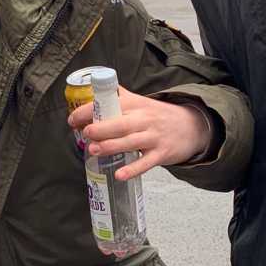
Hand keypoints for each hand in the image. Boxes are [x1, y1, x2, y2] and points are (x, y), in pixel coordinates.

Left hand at [68, 88, 210, 180]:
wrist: (192, 126)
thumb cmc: (158, 115)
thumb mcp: (140, 101)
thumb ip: (119, 96)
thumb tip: (92, 90)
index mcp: (135, 105)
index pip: (110, 104)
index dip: (90, 111)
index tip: (73, 119)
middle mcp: (143, 119)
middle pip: (120, 123)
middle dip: (101, 128)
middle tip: (86, 133)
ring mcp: (153, 137)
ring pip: (130, 142)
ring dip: (111, 147)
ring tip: (93, 150)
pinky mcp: (161, 154)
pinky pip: (146, 163)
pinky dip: (132, 169)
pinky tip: (119, 174)